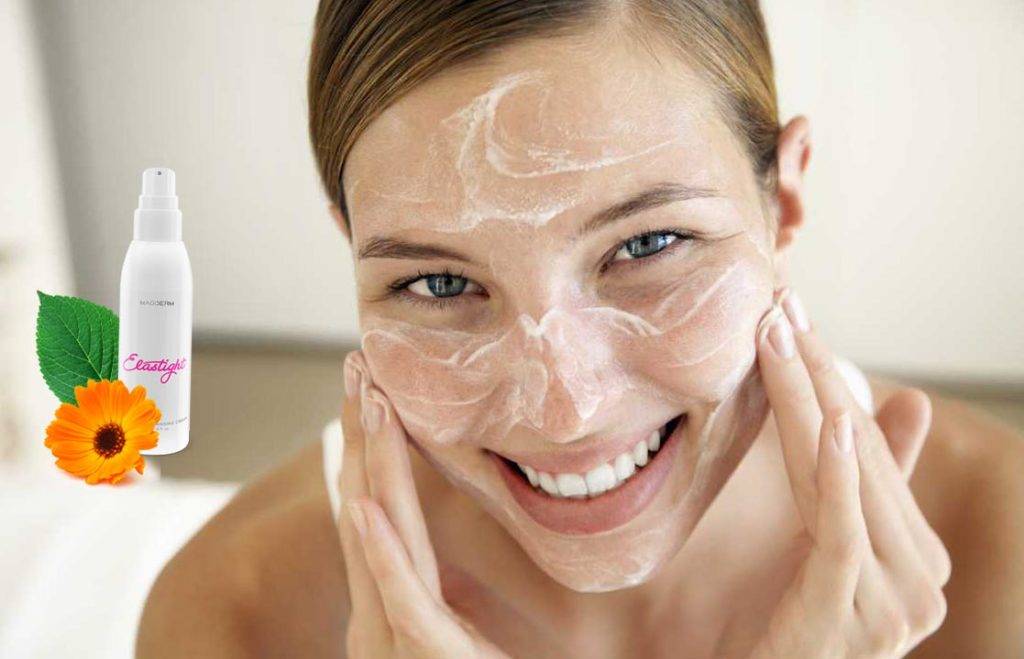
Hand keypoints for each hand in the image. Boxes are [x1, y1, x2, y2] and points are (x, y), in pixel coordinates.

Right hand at [336, 351, 507, 658]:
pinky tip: (363, 504)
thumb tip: (434, 555)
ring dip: (371, 468)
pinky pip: (399, 597)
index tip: (373, 391)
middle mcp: (385, 613)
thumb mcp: (461, 640)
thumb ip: (441, 599)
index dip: (375, 449)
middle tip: (356, 368)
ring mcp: (396, 635)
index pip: (383, 511)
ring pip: (379, 538)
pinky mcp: (424, 656)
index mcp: (397, 604)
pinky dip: (378, 550)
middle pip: (371, 508)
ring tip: (366, 406)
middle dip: (365, 435)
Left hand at [750, 289, 950, 657]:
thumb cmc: (796, 620)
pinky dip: (838, 473)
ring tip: (785, 337)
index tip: (800, 318)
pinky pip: (842, 530)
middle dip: (816, 374)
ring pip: (846, 478)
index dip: (833, 378)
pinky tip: (829, 420)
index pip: (869, 447)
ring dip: (810, 400)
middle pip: (856, 452)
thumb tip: (912, 401)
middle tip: (783, 309)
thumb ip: (873, 481)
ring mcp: (894, 600)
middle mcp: (920, 575)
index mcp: (919, 552)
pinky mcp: (850, 610)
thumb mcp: (834, 541)